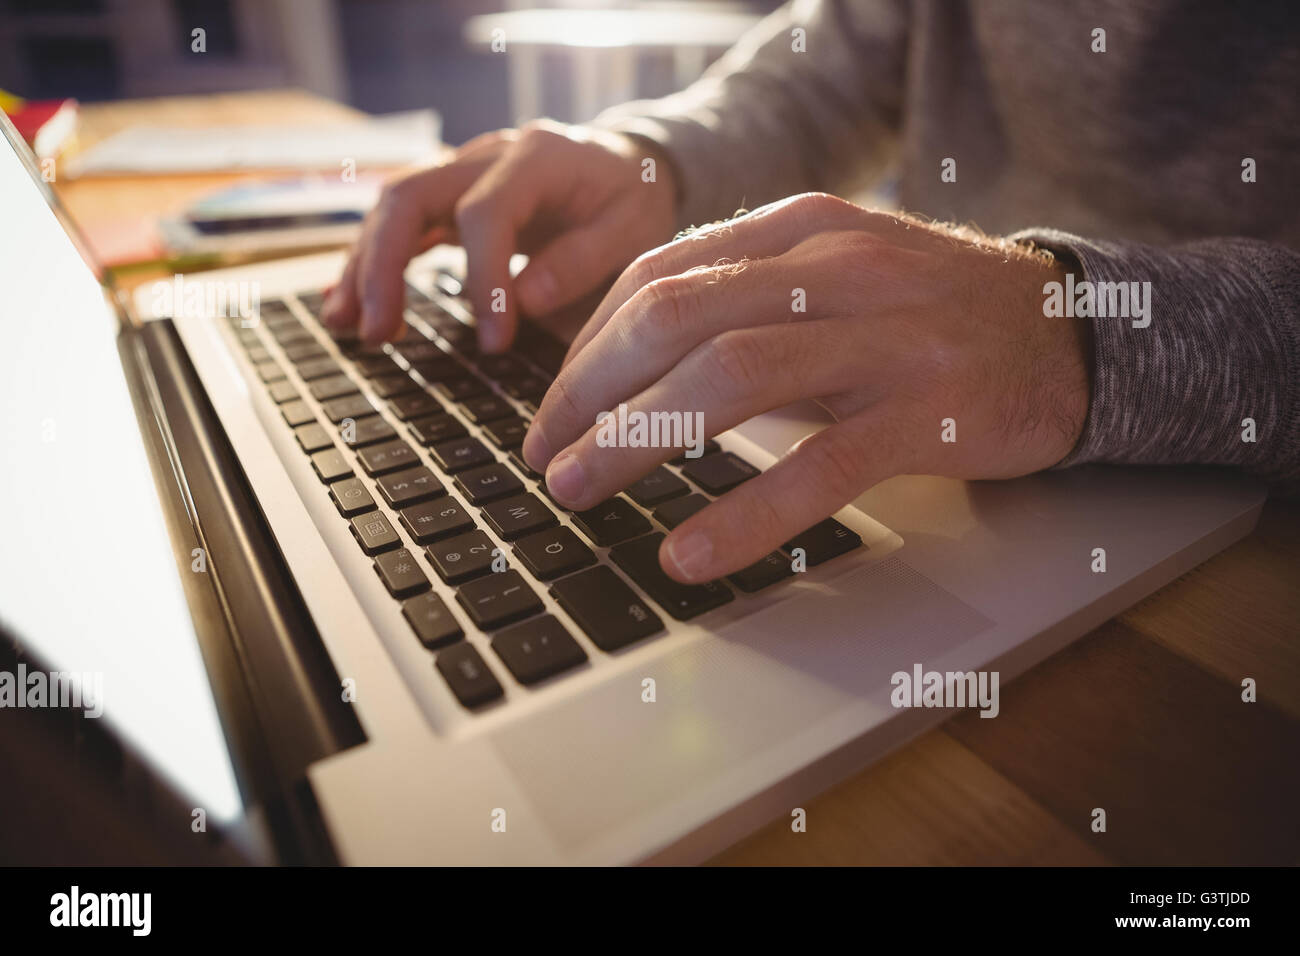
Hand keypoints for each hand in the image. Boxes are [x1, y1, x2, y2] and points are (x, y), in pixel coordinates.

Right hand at [322, 120, 677, 350]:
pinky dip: (370, 264)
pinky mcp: (448, 196)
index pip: (485, 212)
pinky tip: (348, 307)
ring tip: (349, 327)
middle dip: (385, 267)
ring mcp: (460, 170)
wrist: (626, 165)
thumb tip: (523, 301)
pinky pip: (397, 224)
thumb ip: (582, 262)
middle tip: (380, 333)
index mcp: (537, 157)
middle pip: (410, 196)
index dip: (482, 278)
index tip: (492, 341)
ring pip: (391, 207)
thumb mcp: (632, 230)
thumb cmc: (631, 201)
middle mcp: (486, 154)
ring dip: (364, 268)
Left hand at [522, 192, 1091, 581]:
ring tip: (580, 489)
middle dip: (590, 390)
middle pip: (675, 317)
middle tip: (545, 453)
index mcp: (801, 228)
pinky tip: (690, 552)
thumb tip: (635, 367)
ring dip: (635, 439)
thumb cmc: (933, 314)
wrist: (1073, 332)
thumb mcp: (837, 280)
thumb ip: (748, 305)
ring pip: (729, 376)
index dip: (588, 345)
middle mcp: (837, 265)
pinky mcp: (930, 409)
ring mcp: (887, 336)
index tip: (553, 405)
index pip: (660, 275)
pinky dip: (743, 512)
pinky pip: (818, 465)